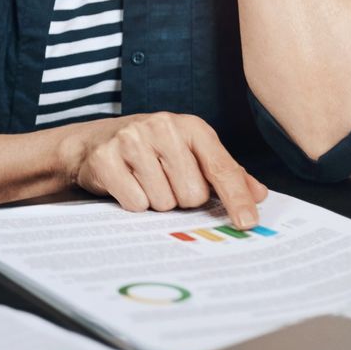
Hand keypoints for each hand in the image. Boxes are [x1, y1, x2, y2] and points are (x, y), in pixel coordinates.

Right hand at [57, 112, 269, 228]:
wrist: (92, 142)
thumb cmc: (151, 150)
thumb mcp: (190, 153)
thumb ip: (224, 172)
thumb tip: (258, 194)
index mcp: (191, 126)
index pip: (221, 168)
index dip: (236, 199)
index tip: (247, 222)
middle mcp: (162, 127)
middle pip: (192, 194)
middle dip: (182, 199)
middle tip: (166, 183)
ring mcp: (132, 140)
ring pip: (164, 201)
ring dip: (157, 202)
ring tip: (145, 182)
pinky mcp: (105, 158)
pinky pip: (136, 203)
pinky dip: (134, 203)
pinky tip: (127, 185)